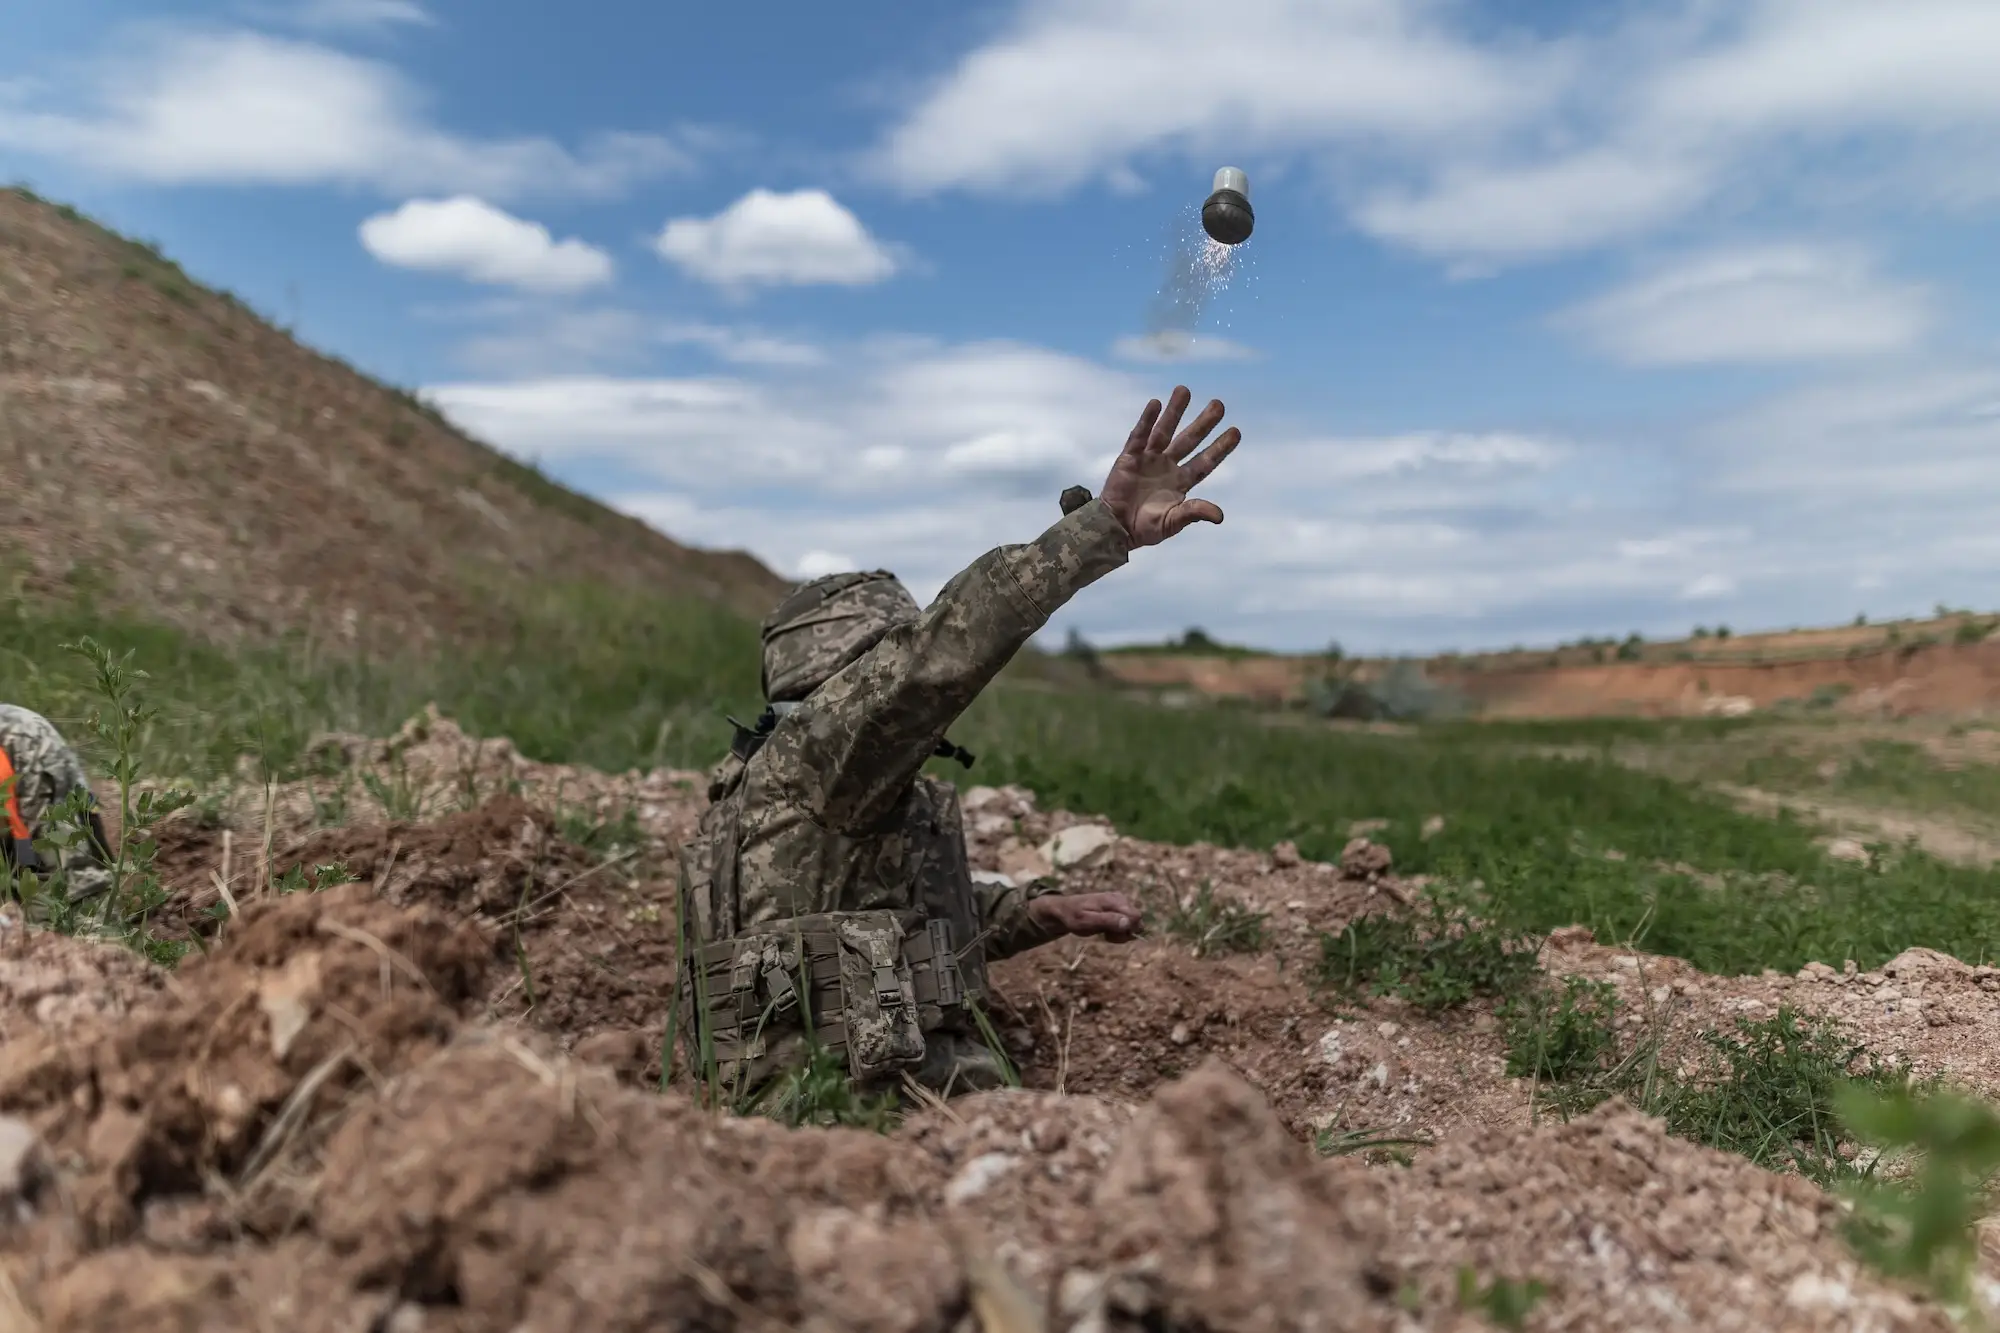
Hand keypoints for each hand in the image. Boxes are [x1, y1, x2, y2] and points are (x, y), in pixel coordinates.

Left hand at [1028, 892, 1142, 942]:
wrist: (1064, 910)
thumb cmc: (1073, 916)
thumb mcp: (1086, 921)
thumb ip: (1107, 921)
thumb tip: (1128, 922)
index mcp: (1114, 900)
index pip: (1136, 917)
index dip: (1127, 930)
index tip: (1110, 935)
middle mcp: (1120, 899)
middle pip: (1137, 921)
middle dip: (1125, 932)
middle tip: (1106, 935)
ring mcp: (1120, 903)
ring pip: (1133, 923)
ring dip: (1121, 932)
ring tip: (1104, 932)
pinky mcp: (1118, 908)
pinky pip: (1127, 923)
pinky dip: (1118, 929)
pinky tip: (1106, 930)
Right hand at [1098, 385, 1241, 546]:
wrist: (1114, 529)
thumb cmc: (1144, 529)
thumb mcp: (1172, 522)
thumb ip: (1193, 513)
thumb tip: (1220, 516)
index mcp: (1181, 482)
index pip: (1205, 461)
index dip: (1220, 447)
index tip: (1236, 431)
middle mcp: (1167, 466)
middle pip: (1189, 440)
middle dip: (1203, 423)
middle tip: (1218, 404)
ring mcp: (1148, 460)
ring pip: (1164, 431)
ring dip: (1174, 411)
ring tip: (1184, 390)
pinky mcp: (1128, 458)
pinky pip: (1139, 436)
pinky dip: (1146, 421)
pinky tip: (1155, 404)